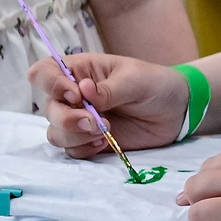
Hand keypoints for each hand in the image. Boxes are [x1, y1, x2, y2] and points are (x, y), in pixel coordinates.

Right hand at [32, 53, 186, 157]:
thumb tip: (84, 90)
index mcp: (80, 71)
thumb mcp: (136, 80)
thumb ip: (109, 88)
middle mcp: (73, 95)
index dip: (50, 84)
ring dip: (74, 136)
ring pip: (55, 132)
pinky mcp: (90, 140)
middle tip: (95, 122)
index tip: (75, 94)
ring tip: (103, 133)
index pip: (44, 72)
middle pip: (48, 108)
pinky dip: (83, 149)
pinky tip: (105, 144)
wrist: (177, 111)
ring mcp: (80, 119)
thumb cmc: (155, 84)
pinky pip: (71, 149)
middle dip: (66, 118)